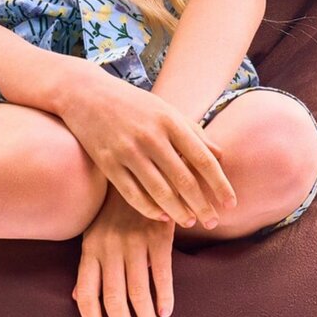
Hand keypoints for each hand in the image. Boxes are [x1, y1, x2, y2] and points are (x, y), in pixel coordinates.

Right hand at [55, 66, 236, 228]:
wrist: (85, 93)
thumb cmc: (133, 104)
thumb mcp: (166, 110)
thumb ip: (194, 132)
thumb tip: (222, 156)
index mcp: (170, 121)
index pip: (204, 159)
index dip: (220, 185)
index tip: (231, 204)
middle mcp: (151, 136)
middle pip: (184, 180)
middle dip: (202, 205)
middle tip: (213, 222)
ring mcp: (127, 150)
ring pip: (160, 192)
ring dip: (179, 212)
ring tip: (190, 223)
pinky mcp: (107, 163)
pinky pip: (133, 195)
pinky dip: (150, 210)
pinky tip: (162, 217)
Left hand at [74, 186, 174, 316]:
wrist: (138, 171)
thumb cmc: (112, 210)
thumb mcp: (93, 234)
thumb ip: (88, 267)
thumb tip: (77, 297)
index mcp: (90, 250)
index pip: (87, 296)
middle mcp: (109, 248)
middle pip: (113, 300)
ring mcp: (134, 242)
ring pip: (138, 291)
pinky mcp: (158, 236)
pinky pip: (161, 273)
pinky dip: (164, 296)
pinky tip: (165, 311)